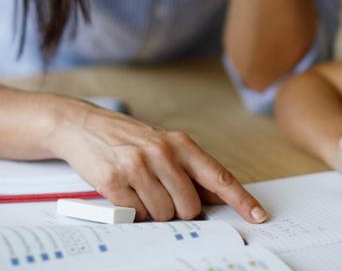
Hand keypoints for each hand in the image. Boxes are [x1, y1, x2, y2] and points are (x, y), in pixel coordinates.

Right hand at [48, 102, 266, 223]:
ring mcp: (138, 166)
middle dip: (179, 210)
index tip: (258, 215)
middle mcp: (162, 153)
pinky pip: (136, 214)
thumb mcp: (164, 144)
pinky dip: (133, 211)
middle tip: (162, 194)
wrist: (83, 125)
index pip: (219, 177)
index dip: (241, 200)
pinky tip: (125, 191)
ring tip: (140, 189)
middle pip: (190, 206)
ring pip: (163, 214)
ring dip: (153, 211)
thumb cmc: (128, 138)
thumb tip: (218, 197)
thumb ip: (190, 169)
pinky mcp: (114, 181)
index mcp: (181, 144)